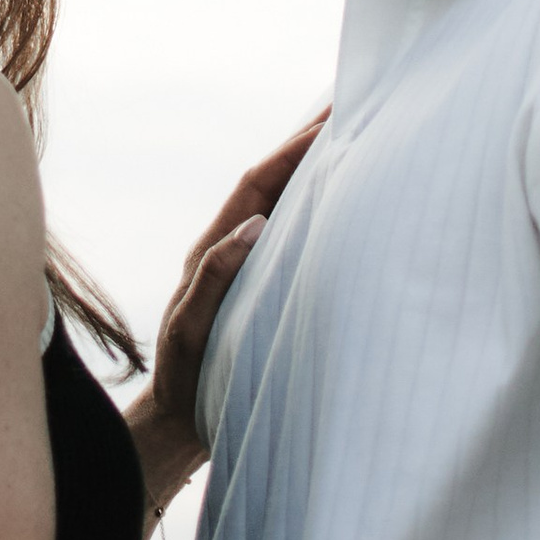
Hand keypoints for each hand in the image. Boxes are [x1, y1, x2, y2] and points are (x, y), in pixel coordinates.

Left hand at [131, 114, 324, 512]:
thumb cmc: (183, 380)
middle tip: (354, 113)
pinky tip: (351, 216)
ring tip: (361, 147)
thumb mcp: (192, 329)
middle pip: (276, 185)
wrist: (178, 426)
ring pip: (288, 210)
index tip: (329, 118)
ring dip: (319, 178)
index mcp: (214, 247)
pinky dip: (321, 219)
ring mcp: (250, 269)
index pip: (258, 183)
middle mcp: (233, 249)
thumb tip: (254, 225)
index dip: (292, 148)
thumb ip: (216, 278)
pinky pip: (297, 243)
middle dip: (311, 147)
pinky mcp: (265, 293)